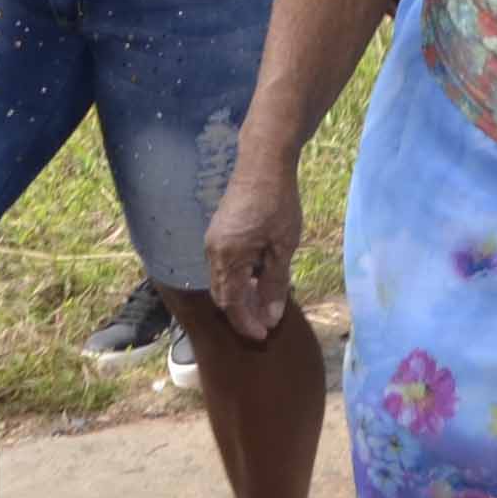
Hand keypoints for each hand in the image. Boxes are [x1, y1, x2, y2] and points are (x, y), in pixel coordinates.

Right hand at [204, 154, 306, 342]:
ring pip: (224, 281)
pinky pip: (226, 266)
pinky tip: (260, 279)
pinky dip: (241, 279)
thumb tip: (271, 316)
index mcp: (227, 257)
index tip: (264, 335)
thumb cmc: (277, 202)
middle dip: (243, 313)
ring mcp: (214, 241)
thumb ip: (275, 284)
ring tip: (266, 304)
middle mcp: (213, 251)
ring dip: (243, 296)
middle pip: (223, 295)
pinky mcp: (219, 232)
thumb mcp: (283, 246)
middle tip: (266, 324)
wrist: (263, 162)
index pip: (232, 303)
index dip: (247, 323)